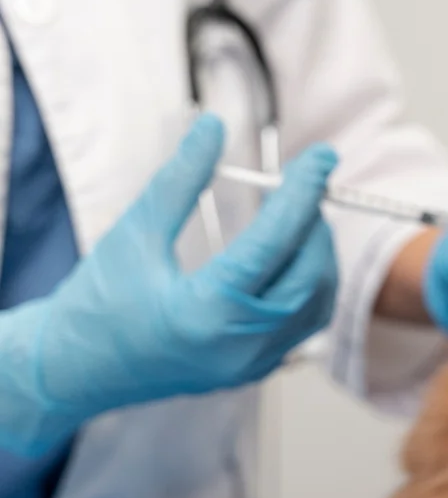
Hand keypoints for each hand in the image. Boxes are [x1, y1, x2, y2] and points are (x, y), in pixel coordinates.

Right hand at [0, 115, 339, 457]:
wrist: (73, 370)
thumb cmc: (96, 301)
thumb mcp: (135, 232)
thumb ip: (181, 179)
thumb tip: (214, 126)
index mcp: (204, 312)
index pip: (274, 242)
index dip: (303, 192)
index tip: (323, 155)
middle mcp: (237, 345)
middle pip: (308, 274)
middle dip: (314, 222)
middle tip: (307, 183)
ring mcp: (250, 364)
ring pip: (316, 301)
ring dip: (318, 253)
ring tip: (299, 215)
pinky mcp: (254, 371)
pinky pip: (304, 324)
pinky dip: (310, 285)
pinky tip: (293, 255)